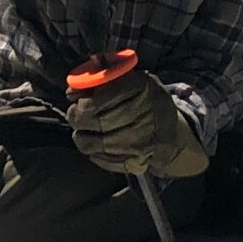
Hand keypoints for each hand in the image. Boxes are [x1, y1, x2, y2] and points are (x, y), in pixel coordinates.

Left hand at [69, 75, 208, 179]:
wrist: (170, 133)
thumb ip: (104, 79)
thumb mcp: (132, 79)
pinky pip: (102, 161)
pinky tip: (97, 144)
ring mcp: (140, 142)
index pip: (98, 99)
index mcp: (141, 88)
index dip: (80, 100)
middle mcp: (143, 116)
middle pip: (94, 122)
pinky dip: (94, 152)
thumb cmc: (145, 101)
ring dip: (82, 136)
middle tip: (75, 114)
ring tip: (84, 129)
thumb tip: (71, 89)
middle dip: (77, 118)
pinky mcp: (136, 162)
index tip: (72, 98)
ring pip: (93, 144)